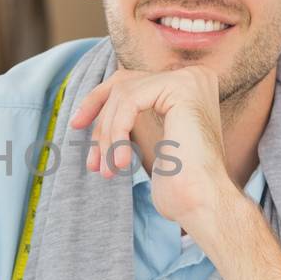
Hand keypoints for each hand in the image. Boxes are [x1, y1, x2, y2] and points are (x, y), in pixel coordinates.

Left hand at [68, 64, 231, 229]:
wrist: (202, 203)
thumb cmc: (180, 185)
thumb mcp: (153, 143)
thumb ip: (134, 117)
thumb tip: (92, 108)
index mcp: (188, 87)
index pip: (131, 83)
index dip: (99, 104)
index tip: (77, 127)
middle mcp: (193, 76)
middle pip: (123, 83)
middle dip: (98, 117)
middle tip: (86, 151)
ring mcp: (189, 79)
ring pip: (123, 94)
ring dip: (107, 135)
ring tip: (107, 169)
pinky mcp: (181, 88)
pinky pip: (129, 101)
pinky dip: (116, 132)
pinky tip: (119, 162)